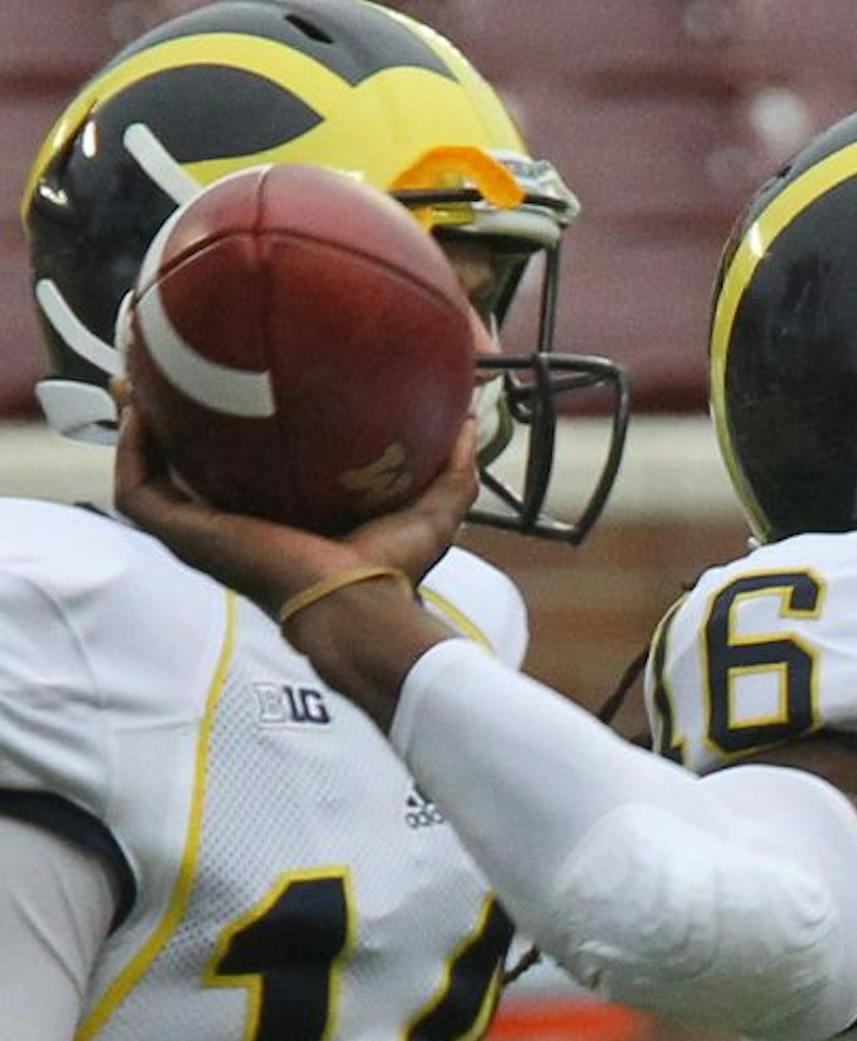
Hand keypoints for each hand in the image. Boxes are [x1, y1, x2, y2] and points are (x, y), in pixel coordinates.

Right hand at [112, 402, 479, 617]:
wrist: (359, 608)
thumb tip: (472, 420)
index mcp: (281, 518)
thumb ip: (455, 466)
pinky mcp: (186, 537)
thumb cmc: (394, 573)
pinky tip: (141, 406)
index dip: (233, 431)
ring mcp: (203, 534)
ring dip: (139, 424)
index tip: (231, 382)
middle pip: (186, 465)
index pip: (245, 470)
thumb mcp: (432, 507)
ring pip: (150, 473)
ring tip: (136, 372)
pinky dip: (132, 448)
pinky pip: (139, 487)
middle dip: (173, 418)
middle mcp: (234, 524)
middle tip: (168, 365)